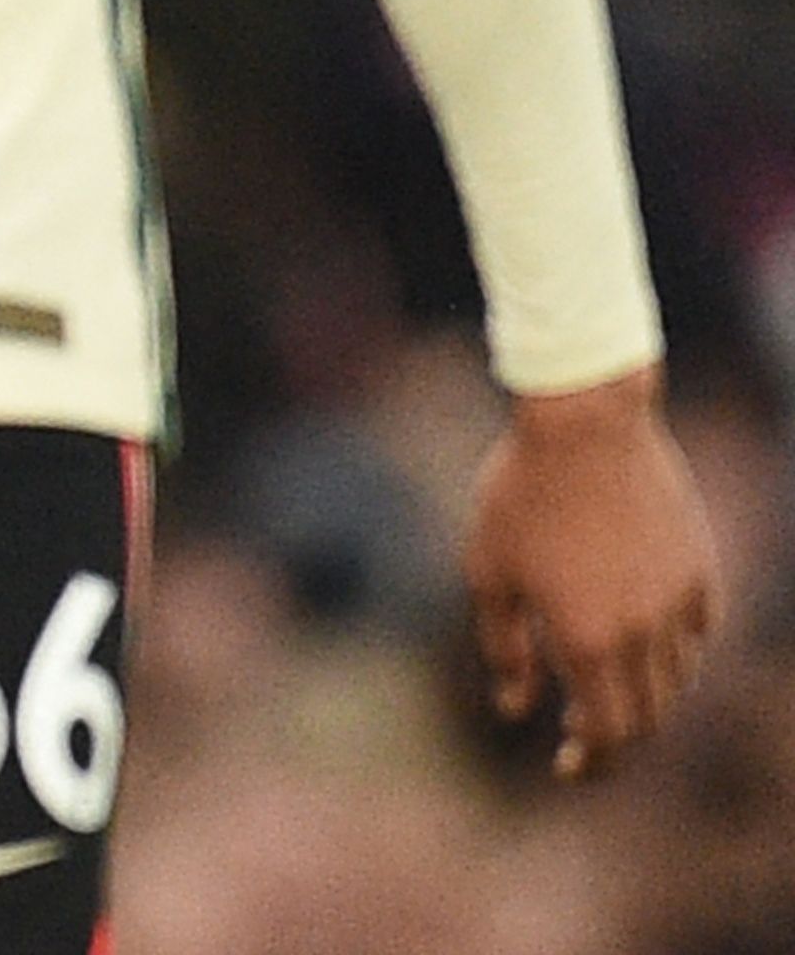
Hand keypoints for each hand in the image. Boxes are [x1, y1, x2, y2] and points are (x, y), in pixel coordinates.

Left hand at [462, 363, 721, 776]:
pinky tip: (641, 636)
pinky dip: (673, 649)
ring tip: (601, 677)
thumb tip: (514, 707)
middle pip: (647, 715)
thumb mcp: (489, 571)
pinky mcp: (700, 567)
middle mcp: (644, 631)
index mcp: (587, 639)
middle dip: (614, 732)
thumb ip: (505, 648)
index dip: (593, 761)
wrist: (584, 424)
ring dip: (644, 692)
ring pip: (676, 676)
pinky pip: (697, 631)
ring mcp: (679, 599)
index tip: (569, 765)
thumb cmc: (520, 493)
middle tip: (579, 729)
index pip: (609, 733)